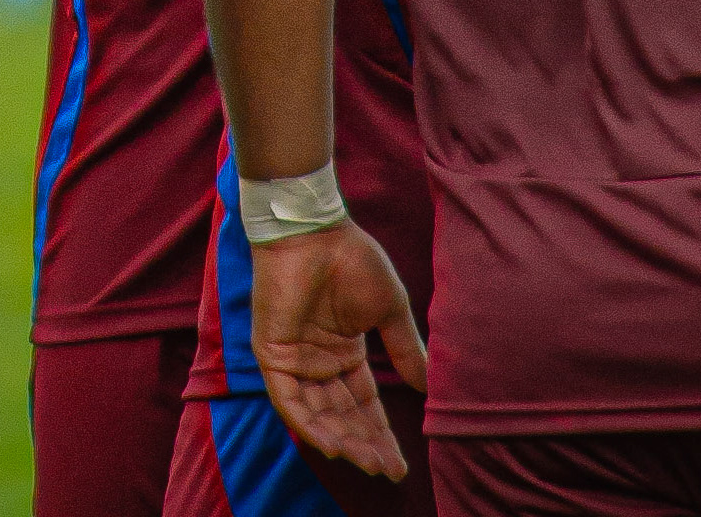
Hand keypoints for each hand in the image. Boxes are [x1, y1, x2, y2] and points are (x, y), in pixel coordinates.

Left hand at [249, 220, 427, 477]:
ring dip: (341, 440)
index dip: (380, 434)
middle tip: (386, 471)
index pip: (364, 404)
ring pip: (317, 414)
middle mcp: (318, 362)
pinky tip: (332, 443)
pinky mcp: (271, 353)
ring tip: (367, 462)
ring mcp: (294, 359)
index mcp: (344, 352)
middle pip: (342, 416)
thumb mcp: (390, 310)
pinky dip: (307, 423)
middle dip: (364, 445)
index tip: (400, 464)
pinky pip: (288, 399)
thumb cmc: (352, 259)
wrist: (315, 230)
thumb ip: (405, 349)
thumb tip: (428, 387)